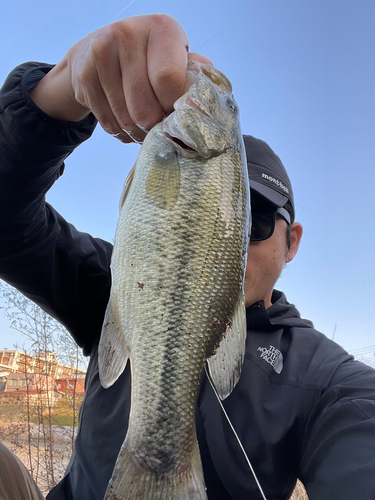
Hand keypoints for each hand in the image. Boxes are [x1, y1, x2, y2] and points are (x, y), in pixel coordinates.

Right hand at [30, 14, 211, 142]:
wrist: (97, 50)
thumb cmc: (149, 59)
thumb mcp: (177, 60)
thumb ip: (193, 79)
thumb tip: (201, 108)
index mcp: (161, 28)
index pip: (169, 81)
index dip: (173, 109)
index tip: (175, 115)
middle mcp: (128, 34)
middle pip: (144, 107)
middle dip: (155, 128)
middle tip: (160, 130)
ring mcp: (101, 53)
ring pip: (126, 119)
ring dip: (138, 134)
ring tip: (145, 130)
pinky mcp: (84, 75)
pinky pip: (108, 123)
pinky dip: (121, 133)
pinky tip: (127, 125)